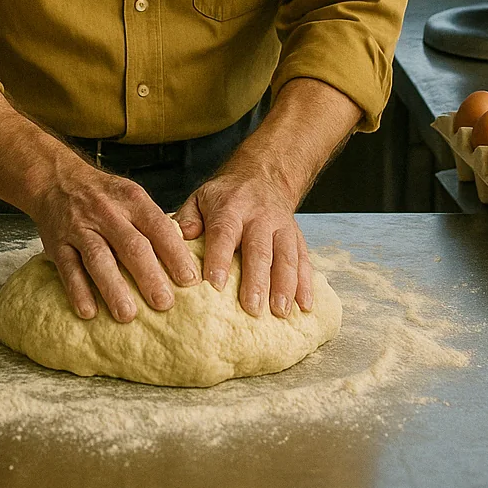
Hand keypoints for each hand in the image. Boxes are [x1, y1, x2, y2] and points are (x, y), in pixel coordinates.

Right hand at [29, 153, 200, 323]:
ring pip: (99, 259)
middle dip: (149, 276)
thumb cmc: (104, 195)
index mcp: (131, 199)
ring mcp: (80, 228)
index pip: (158, 227)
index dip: (175, 254)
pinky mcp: (57, 244)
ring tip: (128, 314)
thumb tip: (181, 259)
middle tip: (165, 304)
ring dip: (114, 288)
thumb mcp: (131, 196)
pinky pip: (68, 269)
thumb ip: (153, 223)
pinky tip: (89, 312)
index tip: (190, 280)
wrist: (55, 179)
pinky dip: (78, 291)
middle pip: (131, 246)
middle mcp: (107, 212)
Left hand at [175, 166, 312, 318]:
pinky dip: (306, 283)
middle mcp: (259, 215)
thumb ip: (188, 218)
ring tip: (280, 312)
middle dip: (256, 280)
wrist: (262, 175)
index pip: (224, 233)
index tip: (215, 284)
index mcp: (230, 207)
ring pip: (285, 256)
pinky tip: (304, 305)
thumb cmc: (226, 196)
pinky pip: (304, 258)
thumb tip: (182, 238)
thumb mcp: (201, 197)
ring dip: (285, 285)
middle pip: (259, 249)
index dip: (220, 258)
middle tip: (252, 308)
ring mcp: (281, 226)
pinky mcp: (297, 235)